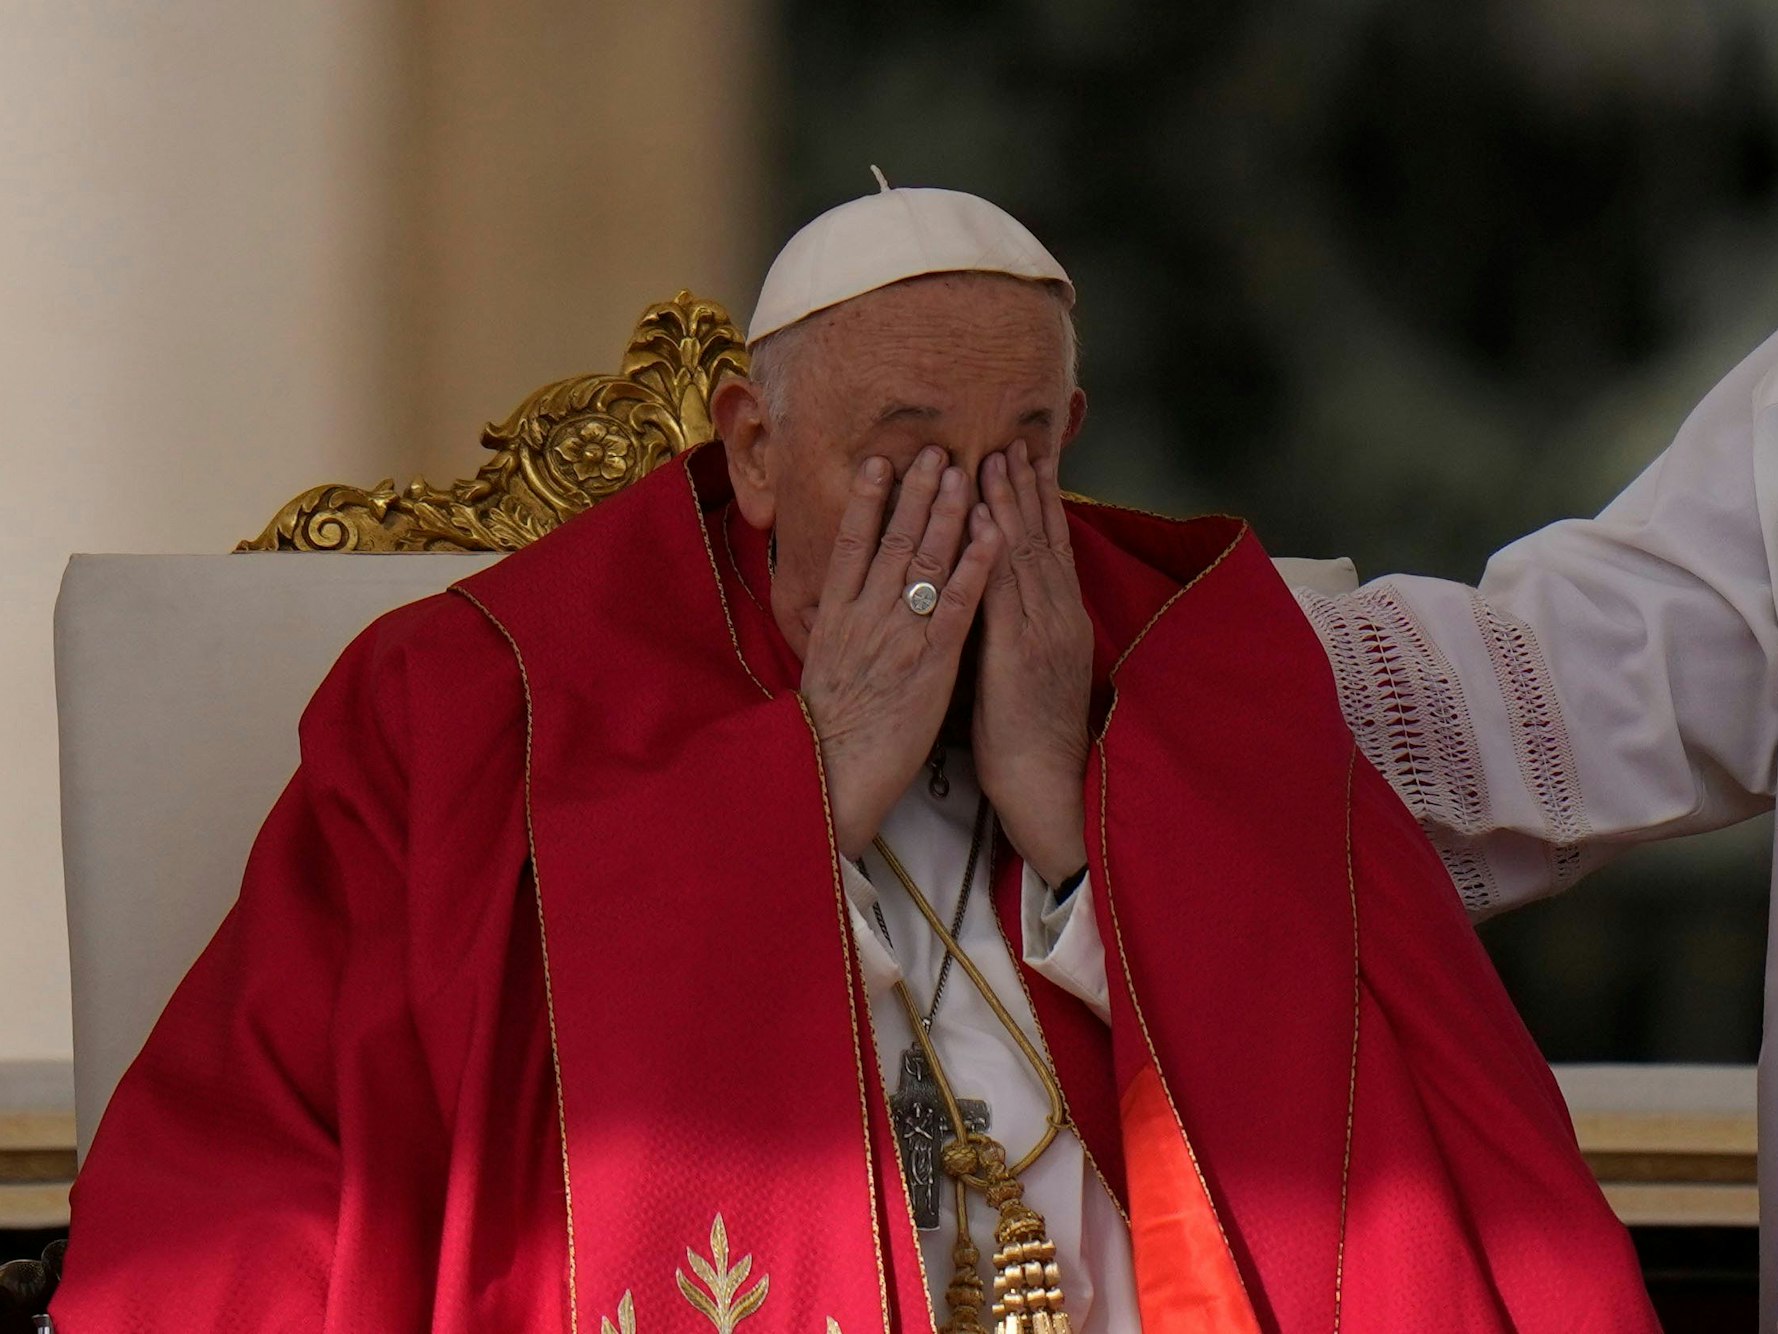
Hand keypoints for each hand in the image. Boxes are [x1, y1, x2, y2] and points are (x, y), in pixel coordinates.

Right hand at [800, 447, 1003, 857]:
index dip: (865, 499)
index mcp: (835, 616)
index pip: (850, 544)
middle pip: (891, 539)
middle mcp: (865, 615)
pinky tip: (991, 534)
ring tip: (964, 473)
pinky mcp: (931, 662)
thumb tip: (845, 600)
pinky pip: (956, 604)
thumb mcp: (823, 667)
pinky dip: (974, 565)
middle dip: (915, 492)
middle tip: (936, 449)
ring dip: (947, 512)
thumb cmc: (830, 731)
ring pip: (924, 560)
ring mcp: (898, 635)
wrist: (832, 775)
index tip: (879, 461)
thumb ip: (838, 628)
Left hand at [973, 441, 1092, 884]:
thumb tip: (1001, 602)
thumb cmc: (1030, 738)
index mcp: (1057, 622)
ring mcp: (1040, 632)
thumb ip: (1019, 630)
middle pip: (1042, 538)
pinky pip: (1003, 594)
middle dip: (1026, 487)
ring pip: (1025, 555)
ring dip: (1010, 504)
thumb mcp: (1028, 672)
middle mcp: (1054, 618)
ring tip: (997, 458)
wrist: (1049, 786)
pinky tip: (985, 521)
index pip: (1049, 548)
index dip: (1038, 501)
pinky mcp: (1019, 654)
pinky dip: (994, 553)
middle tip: (1013, 439)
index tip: (1027, 458)